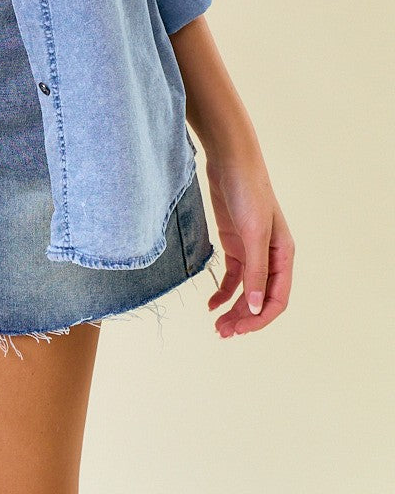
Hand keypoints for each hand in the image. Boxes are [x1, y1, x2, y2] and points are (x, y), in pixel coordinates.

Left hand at [203, 145, 294, 337]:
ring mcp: (251, 250)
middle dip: (243, 317)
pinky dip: (223, 291)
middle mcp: (270, 257)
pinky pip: (232, 276)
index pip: (277, 299)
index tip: (239, 329)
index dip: (259, 318)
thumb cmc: (248, 193)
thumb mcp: (253, 233)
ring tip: (216, 325)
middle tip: (222, 332)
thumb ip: (256, 271)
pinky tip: (211, 303)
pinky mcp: (235, 243)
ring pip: (246, 290)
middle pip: (260, 298)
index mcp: (283, 256)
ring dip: (233, 308)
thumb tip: (257, 307)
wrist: (231, 161)